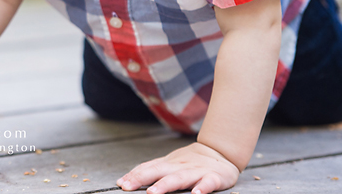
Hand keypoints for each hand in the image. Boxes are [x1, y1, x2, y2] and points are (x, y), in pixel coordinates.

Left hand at [116, 142, 239, 193]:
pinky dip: (203, 187)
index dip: (134, 176)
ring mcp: (196, 171)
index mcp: (168, 164)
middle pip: (159, 171)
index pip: (148, 168)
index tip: (121, 184)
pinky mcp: (214, 177)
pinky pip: (208, 183)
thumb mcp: (168, 164)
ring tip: (154, 192)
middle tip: (129, 187)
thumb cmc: (190, 162)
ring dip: (166, 184)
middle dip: (143, 179)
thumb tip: (123, 181)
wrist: (219, 151)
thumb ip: (149, 171)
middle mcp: (179, 166)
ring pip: (180, 178)